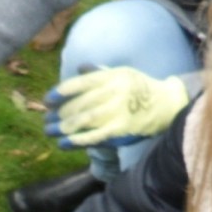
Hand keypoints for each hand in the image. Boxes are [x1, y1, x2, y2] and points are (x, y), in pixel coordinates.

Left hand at [44, 67, 188, 148]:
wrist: (165, 104)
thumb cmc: (138, 88)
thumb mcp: (121, 73)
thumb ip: (99, 73)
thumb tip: (79, 68)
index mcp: (112, 76)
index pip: (80, 83)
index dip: (61, 92)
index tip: (47, 101)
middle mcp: (114, 92)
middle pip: (79, 104)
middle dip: (59, 113)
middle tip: (46, 120)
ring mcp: (117, 112)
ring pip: (83, 120)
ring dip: (63, 127)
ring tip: (49, 131)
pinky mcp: (120, 130)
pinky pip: (94, 137)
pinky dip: (76, 141)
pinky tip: (63, 144)